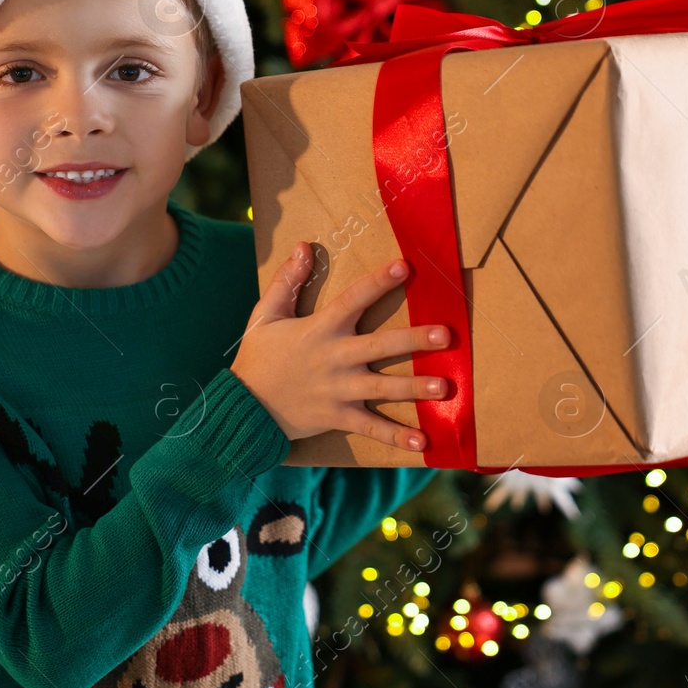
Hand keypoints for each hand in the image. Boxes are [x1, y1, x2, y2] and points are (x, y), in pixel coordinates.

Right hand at [230, 241, 451, 449]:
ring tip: (444, 387)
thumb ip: (287, 281)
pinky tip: (423, 442)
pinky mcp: (338, 417)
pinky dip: (396, 436)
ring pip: (382, 388)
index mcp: (320, 329)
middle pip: (380, 346)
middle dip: (413, 340)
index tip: (405, 266)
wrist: (242, 407)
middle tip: (445, 335)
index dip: (378, 282)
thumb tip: (304, 246)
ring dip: (413, 387)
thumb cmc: (258, 357)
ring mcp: (338, 390)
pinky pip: (371, 428)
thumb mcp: (265, 315)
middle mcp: (335, 358)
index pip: (353, 299)